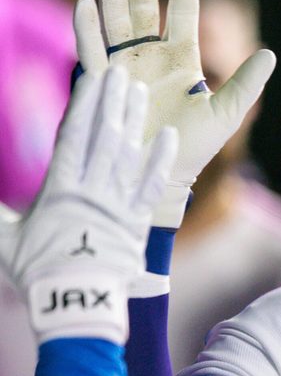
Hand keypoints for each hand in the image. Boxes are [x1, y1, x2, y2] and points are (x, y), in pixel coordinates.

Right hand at [0, 67, 176, 344]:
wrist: (77, 302)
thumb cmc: (38, 272)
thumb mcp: (7, 241)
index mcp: (60, 190)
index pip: (73, 137)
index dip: (83, 105)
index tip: (92, 79)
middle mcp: (92, 190)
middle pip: (104, 138)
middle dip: (112, 103)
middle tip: (121, 73)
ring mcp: (118, 204)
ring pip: (128, 155)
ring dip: (135, 122)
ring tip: (141, 93)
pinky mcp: (139, 222)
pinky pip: (152, 186)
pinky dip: (161, 160)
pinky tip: (170, 136)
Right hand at [74, 0, 275, 226]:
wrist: (159, 177)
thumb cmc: (192, 150)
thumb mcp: (226, 114)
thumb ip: (247, 83)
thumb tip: (270, 53)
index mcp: (181, 62)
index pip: (184, 16)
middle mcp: (151, 60)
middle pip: (145, 10)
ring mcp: (125, 69)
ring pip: (116, 22)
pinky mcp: (102, 85)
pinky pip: (91, 51)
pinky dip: (87, 28)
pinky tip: (86, 3)